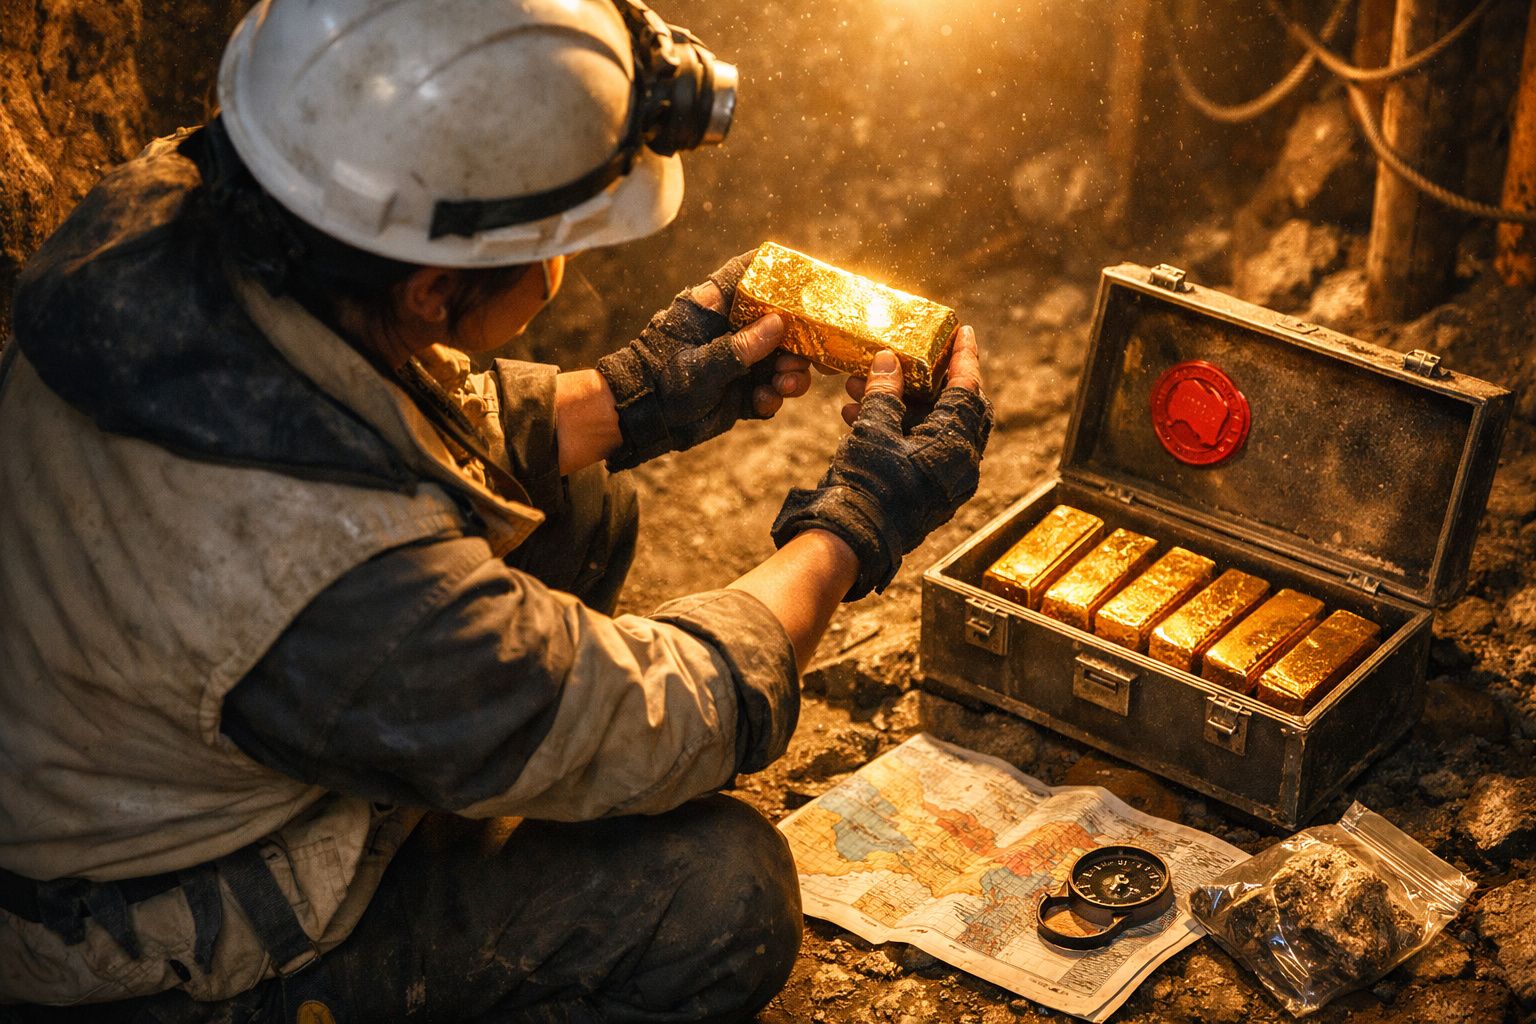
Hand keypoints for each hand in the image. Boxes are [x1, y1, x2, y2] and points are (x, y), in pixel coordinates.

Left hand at [596, 251, 811, 469]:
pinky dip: (772, 398)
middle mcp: (731, 331)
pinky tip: (764, 402)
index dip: (777, 272)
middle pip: (779, 324)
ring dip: (790, 374)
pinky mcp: (740, 392)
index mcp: (714, 309)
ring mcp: (738, 362)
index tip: (804, 281)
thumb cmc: (661, 380)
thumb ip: (740, 347)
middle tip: (799, 359)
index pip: (747, 275)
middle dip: (796, 343)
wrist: (642, 422)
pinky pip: (768, 391)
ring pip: (779, 361)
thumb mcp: (701, 364)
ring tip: (784, 386)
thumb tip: (779, 323)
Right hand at [770, 326, 990, 600]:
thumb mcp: (873, 430)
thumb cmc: (867, 486)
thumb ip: (885, 393)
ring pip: (930, 428)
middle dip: (932, 380)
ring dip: (900, 402)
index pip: (968, 390)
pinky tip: (856, 413)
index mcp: (956, 447)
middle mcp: (959, 464)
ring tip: (862, 384)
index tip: (964, 332)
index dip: (964, 357)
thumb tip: (890, 361)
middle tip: (917, 356)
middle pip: (956, 408)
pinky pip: (917, 448)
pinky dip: (894, 427)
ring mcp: (944, 481)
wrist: (850, 541)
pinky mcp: (925, 491)